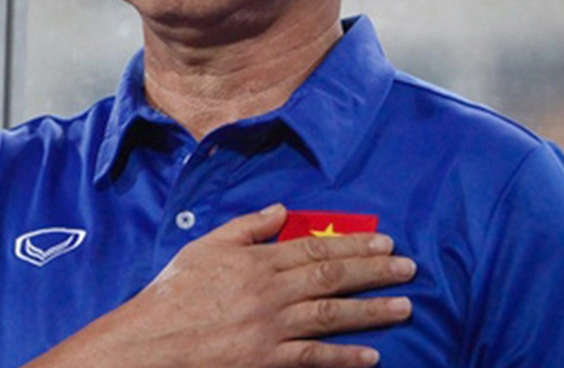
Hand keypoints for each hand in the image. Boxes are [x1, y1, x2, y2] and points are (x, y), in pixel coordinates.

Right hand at [26, 204, 414, 367]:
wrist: (155, 338)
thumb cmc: (175, 292)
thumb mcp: (206, 246)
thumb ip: (246, 228)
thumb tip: (279, 210)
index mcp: (256, 261)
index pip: (314, 248)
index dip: (352, 245)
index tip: (383, 243)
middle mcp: (270, 291)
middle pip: (331, 277)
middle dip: (374, 272)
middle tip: (408, 268)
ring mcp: (271, 327)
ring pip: (331, 314)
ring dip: (371, 310)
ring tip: (404, 306)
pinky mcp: (268, 358)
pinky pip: (313, 357)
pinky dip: (344, 356)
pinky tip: (372, 356)